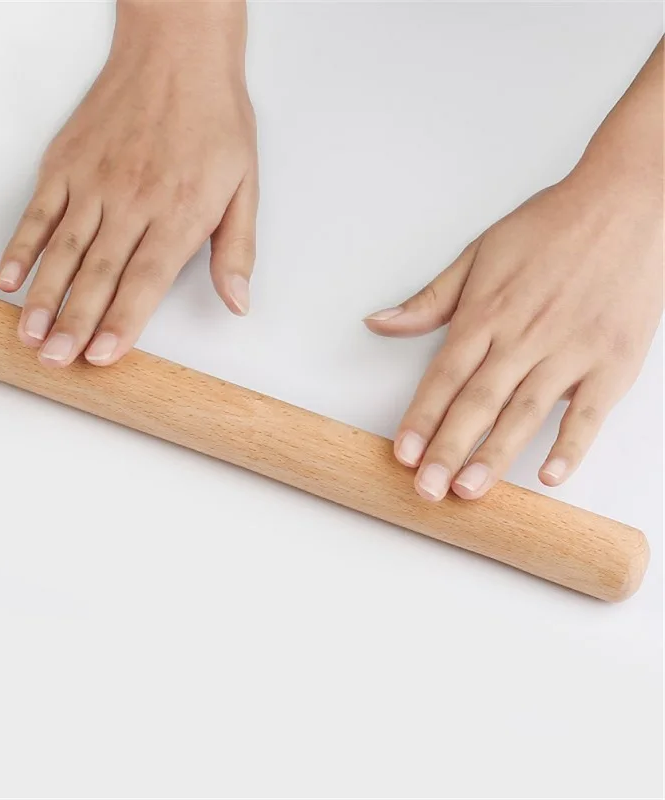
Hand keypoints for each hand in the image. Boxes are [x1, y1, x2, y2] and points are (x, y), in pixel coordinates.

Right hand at [0, 1, 256, 366]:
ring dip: (44, 297)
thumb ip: (237, 249)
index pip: (145, 278)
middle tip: (55, 361)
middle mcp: (131, 201)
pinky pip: (38, 212)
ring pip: (62, 249)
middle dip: (74, 323)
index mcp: (177, 212)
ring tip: (29, 335)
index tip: (103, 356)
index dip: (122, 320)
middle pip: (97, 273)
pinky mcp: (66, 164)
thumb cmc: (213, 120)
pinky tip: (10, 279)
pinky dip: (21, 247)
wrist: (177, 52)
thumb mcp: (245, 186)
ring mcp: (92, 182)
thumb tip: (238, 302)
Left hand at [364, 171, 661, 501]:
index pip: (444, 376)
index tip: (403, 454)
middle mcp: (523, 335)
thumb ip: (430, 300)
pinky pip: (590, 410)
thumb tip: (379, 322)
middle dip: (448, 450)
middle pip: (477, 402)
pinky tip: (550, 475)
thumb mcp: (478, 253)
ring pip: (525, 411)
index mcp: (487, 312)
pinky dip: (571, 444)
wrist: (628, 200)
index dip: (421, 418)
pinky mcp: (613, 359)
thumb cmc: (551, 226)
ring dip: (496, 455)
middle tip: (427, 491)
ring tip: (470, 491)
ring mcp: (570, 349)